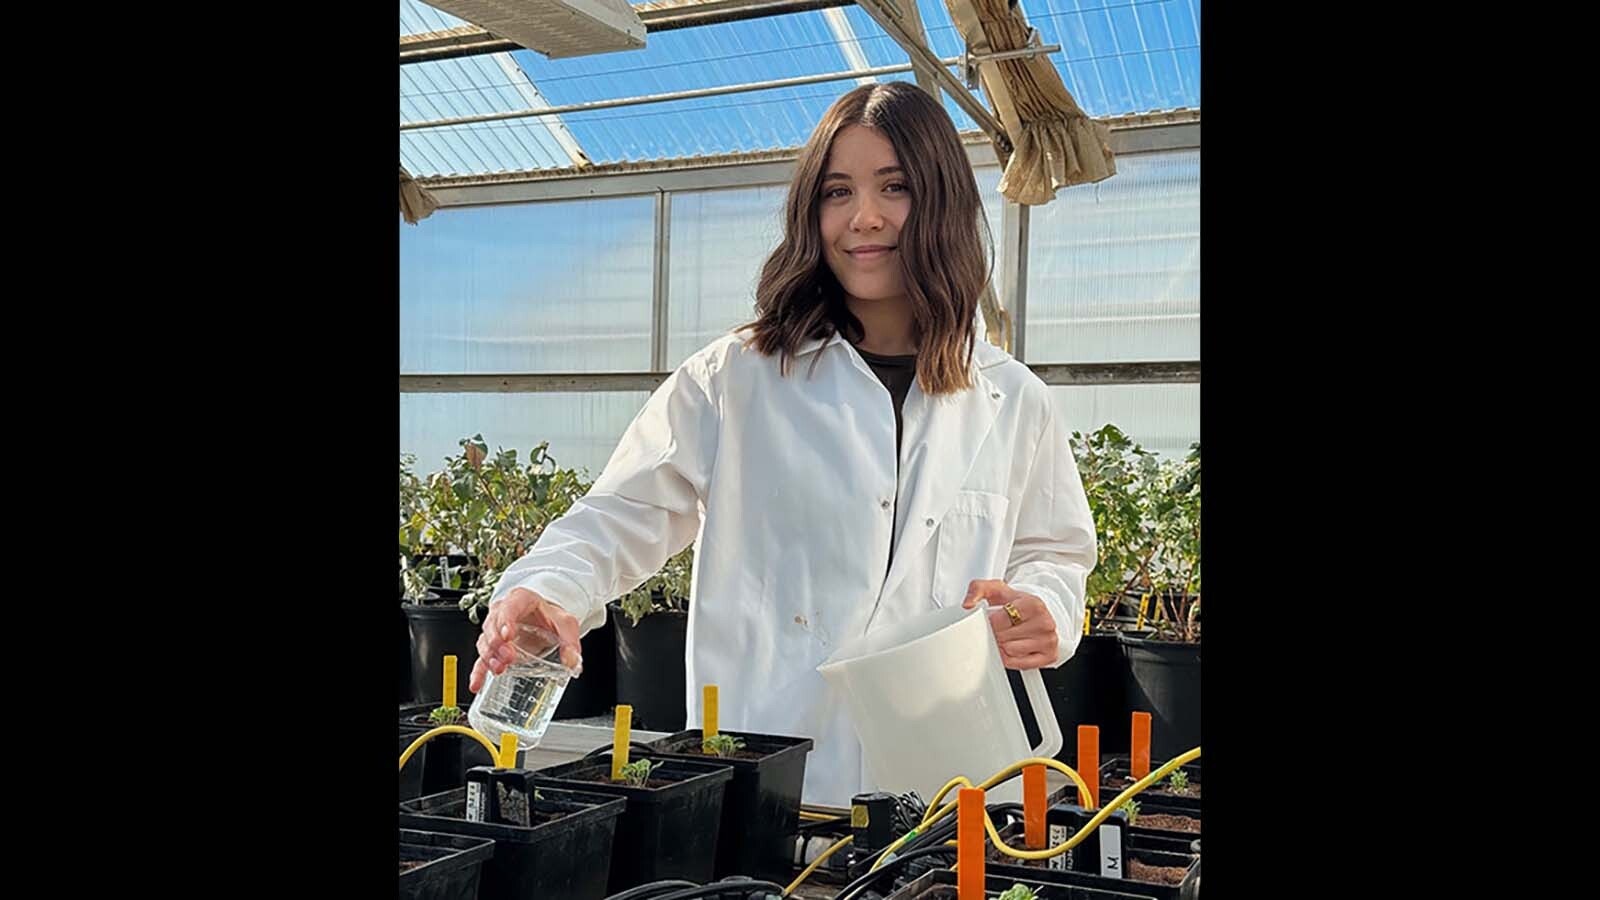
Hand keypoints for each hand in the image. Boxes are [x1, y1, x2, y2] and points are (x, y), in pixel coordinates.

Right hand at [469, 587, 583, 692]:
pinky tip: (477, 685)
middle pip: (492, 625)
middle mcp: (503, 612)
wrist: (545, 617)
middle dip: (497, 643)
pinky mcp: (493, 648)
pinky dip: (478, 672)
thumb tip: (573, 662)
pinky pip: (481, 658)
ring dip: (489, 656)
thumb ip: (570, 642)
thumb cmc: (550, 616)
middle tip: (509, 657)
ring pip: (484, 641)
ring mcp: (495, 630)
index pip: (509, 607)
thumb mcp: (566, 624)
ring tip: (500, 669)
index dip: (506, 621)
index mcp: (520, 600)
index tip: (508, 635)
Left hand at [962, 579, 1057, 668]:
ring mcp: (1049, 640)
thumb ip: (977, 589)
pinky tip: (1012, 646)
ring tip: (1006, 635)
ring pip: (1010, 651)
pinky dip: (1011, 658)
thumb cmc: (1015, 601)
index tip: (991, 619)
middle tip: (999, 627)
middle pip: (1004, 637)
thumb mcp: (996, 589)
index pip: (1000, 621)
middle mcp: (1045, 623)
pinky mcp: (1049, 656)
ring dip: (1002, 645)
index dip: (990, 622)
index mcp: (1033, 604)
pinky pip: (1019, 664)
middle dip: (995, 633)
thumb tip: (968, 604)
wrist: (1035, 611)